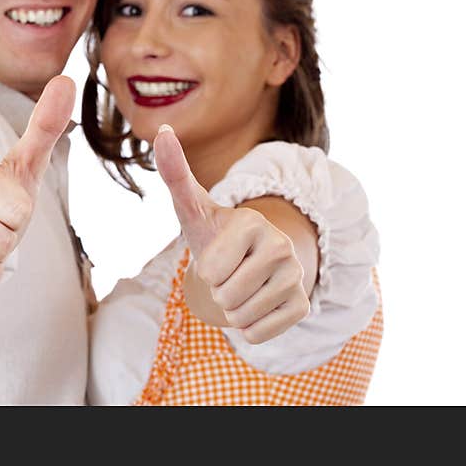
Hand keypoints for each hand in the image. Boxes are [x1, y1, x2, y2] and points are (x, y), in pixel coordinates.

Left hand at [153, 125, 310, 343]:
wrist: (249, 259)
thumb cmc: (214, 232)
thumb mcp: (191, 207)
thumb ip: (175, 172)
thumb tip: (162, 130)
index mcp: (253, 223)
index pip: (211, 272)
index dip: (205, 269)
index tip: (217, 253)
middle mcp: (282, 248)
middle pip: (226, 298)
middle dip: (217, 291)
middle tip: (229, 272)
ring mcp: (297, 277)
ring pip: (241, 318)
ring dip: (231, 309)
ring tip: (240, 285)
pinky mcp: (303, 306)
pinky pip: (258, 334)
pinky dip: (248, 326)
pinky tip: (255, 302)